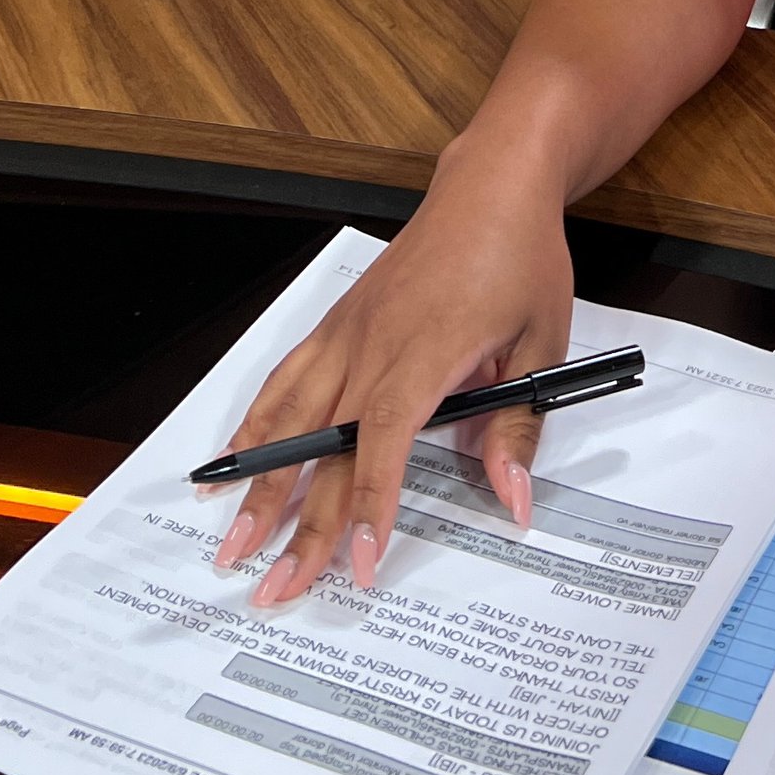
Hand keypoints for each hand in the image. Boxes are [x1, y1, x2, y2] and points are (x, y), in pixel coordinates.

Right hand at [213, 158, 575, 607]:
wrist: (489, 186)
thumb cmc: (519, 257)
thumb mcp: (543, 342)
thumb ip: (518, 426)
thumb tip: (513, 501)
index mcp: (427, 348)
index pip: (384, 438)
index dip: (368, 502)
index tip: (358, 563)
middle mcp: (373, 342)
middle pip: (325, 447)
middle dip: (297, 524)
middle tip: (272, 588)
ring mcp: (347, 331)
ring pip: (291, 417)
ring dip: (258, 483)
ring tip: (230, 540)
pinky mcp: (336, 322)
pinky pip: (285, 378)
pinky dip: (255, 422)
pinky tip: (234, 459)